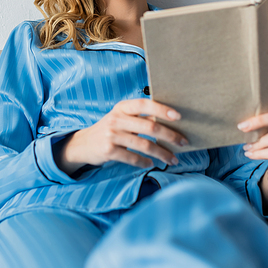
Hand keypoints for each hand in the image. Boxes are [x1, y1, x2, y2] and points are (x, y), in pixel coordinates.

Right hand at [54, 98, 187, 175]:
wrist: (83, 144)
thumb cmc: (110, 129)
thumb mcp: (121, 118)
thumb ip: (140, 118)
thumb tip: (169, 120)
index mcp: (122, 107)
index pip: (144, 104)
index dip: (162, 109)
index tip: (179, 116)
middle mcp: (116, 119)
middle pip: (149, 127)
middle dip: (170, 135)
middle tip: (183, 142)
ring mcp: (112, 135)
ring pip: (144, 145)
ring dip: (162, 153)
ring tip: (173, 159)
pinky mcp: (109, 151)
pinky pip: (133, 158)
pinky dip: (145, 162)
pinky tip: (152, 163)